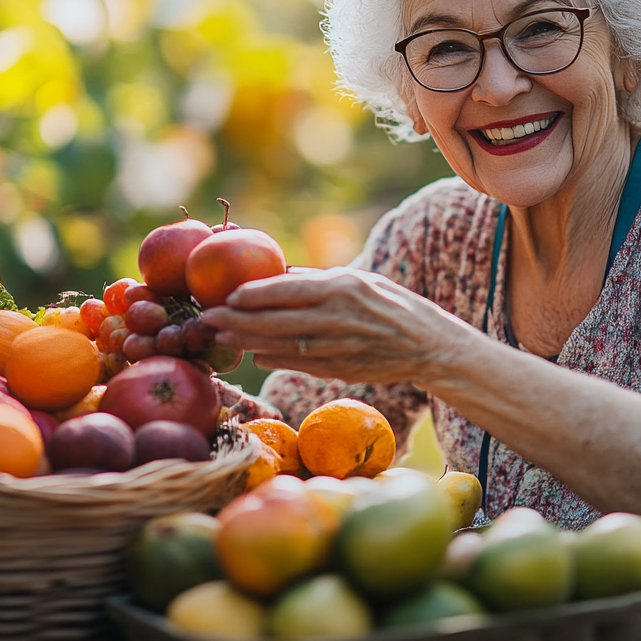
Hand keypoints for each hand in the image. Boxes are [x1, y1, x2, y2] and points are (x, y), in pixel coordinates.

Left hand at [199, 267, 475, 384]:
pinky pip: (300, 363)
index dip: (256, 293)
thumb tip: (278, 271)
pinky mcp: (341, 369)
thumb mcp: (361, 280)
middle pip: (278, 321)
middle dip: (240, 321)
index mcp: (344, 288)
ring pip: (284, 345)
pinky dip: (275, 358)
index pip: (290, 289)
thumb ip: (320, 279)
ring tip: (222, 335)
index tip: (230, 294)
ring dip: (249, 341)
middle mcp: (340, 318)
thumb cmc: (392, 305)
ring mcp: (340, 347)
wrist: (430, 346)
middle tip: (210, 318)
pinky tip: (255, 354)